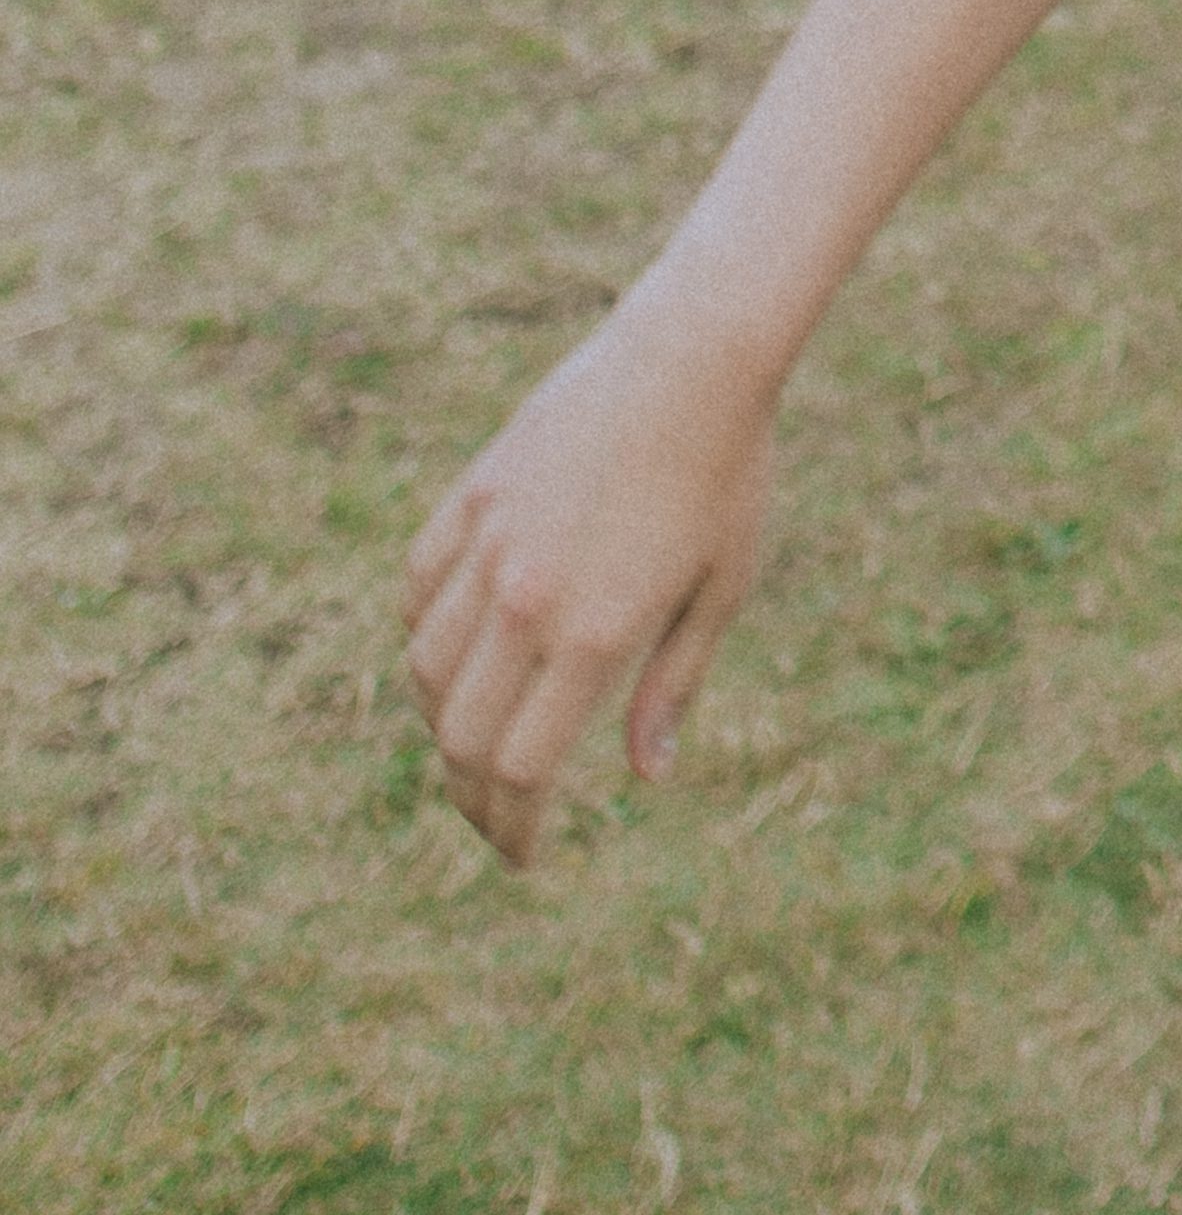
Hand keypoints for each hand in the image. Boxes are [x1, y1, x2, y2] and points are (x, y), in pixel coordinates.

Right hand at [400, 295, 777, 869]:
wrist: (691, 357)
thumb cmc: (729, 475)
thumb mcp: (722, 588)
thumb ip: (672, 686)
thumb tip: (646, 776)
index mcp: (593, 633)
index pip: (521, 768)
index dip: (514, 826)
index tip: (524, 856)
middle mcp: (524, 599)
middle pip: (459, 735)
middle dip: (471, 796)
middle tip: (497, 819)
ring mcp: (488, 545)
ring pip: (425, 668)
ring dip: (441, 723)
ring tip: (475, 747)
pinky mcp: (471, 497)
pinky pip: (419, 591)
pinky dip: (423, 640)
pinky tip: (451, 660)